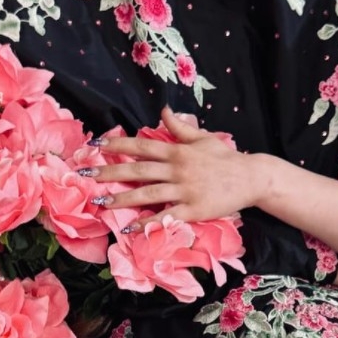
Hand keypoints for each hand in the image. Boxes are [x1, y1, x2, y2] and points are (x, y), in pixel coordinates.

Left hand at [87, 107, 266, 229]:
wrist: (252, 178)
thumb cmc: (226, 159)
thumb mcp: (204, 138)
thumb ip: (180, 128)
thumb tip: (163, 110)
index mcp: (178, 151)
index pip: (142, 145)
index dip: (118, 144)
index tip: (96, 145)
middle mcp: (178, 169)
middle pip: (138, 169)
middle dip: (110, 172)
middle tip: (86, 175)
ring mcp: (184, 190)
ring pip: (147, 193)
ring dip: (122, 198)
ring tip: (101, 202)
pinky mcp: (192, 210)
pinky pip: (165, 216)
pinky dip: (147, 222)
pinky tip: (130, 227)